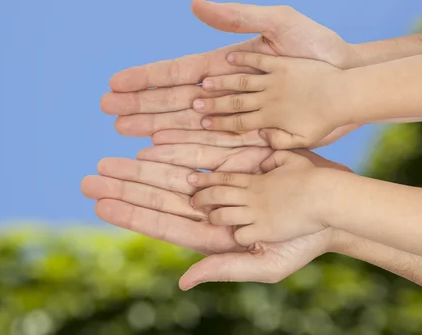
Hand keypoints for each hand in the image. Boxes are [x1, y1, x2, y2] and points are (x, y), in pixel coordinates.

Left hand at [82, 142, 346, 287]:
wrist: (333, 206)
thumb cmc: (304, 242)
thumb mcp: (266, 263)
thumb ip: (223, 268)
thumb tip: (183, 281)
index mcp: (211, 233)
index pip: (161, 223)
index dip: (130, 213)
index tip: (100, 204)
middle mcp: (208, 205)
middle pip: (157, 195)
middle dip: (123, 187)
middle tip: (89, 181)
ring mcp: (218, 180)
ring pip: (169, 171)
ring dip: (138, 165)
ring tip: (107, 161)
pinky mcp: (232, 157)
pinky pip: (198, 149)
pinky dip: (174, 144)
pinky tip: (149, 141)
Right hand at [101, 0, 360, 144]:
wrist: (348, 79)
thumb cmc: (316, 48)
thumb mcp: (278, 24)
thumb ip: (236, 17)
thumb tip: (193, 4)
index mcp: (223, 65)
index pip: (175, 73)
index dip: (144, 79)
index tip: (114, 83)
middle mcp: (221, 92)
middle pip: (171, 100)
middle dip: (138, 104)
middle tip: (106, 111)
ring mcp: (231, 116)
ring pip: (183, 124)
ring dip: (151, 126)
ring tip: (123, 131)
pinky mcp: (247, 136)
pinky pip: (209, 144)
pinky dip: (182, 147)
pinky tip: (158, 149)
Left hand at [189, 151, 334, 245]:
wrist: (329, 197)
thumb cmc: (315, 179)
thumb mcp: (293, 160)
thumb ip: (274, 161)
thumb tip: (263, 163)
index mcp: (257, 181)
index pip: (224, 178)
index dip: (206, 179)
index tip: (191, 177)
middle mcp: (252, 197)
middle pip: (217, 195)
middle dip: (201, 198)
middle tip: (192, 199)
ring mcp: (257, 213)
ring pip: (222, 216)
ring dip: (215, 217)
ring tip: (211, 217)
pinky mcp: (265, 230)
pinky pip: (241, 235)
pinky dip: (237, 236)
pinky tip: (239, 234)